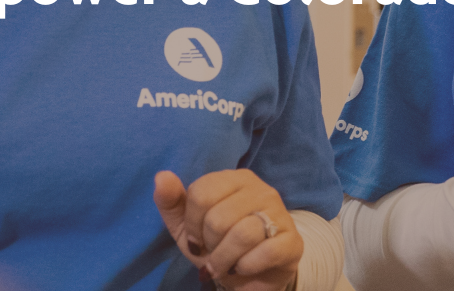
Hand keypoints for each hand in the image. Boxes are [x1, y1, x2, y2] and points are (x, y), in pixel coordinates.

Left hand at [154, 169, 302, 289]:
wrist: (251, 276)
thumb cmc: (218, 245)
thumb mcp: (187, 226)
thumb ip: (171, 202)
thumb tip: (161, 176)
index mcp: (234, 178)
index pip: (201, 193)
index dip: (193, 224)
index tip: (197, 239)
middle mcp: (260, 189)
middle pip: (218, 217)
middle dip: (209, 245)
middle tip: (214, 253)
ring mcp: (279, 213)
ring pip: (242, 235)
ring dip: (225, 259)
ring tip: (225, 265)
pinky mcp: (292, 240)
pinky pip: (264, 252)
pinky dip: (246, 266)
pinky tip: (244, 267)